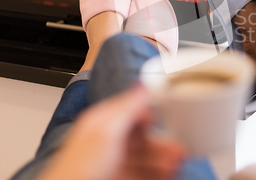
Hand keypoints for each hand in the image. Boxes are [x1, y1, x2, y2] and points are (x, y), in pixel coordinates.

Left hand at [37, 84, 185, 179]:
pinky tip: (170, 169)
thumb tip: (143, 84)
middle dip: (164, 137)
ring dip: (165, 154)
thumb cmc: (75, 170)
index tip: (172, 110)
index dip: (153, 108)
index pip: (132, 106)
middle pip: (144, 133)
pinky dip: (161, 169)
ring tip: (178, 156)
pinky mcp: (123, 176)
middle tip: (179, 140)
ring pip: (148, 153)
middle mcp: (109, 140)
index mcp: (102, 121)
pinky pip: (148, 170)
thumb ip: (127, 106)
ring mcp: (116, 161)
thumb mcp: (106, 131)